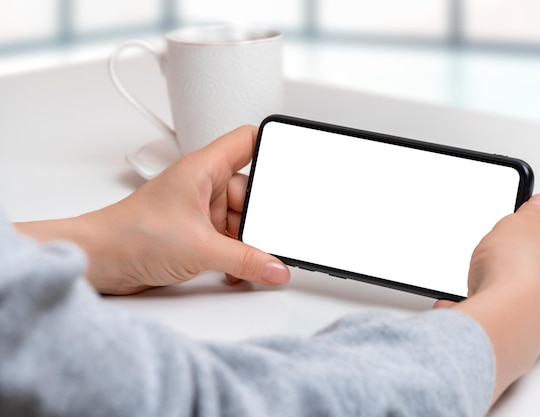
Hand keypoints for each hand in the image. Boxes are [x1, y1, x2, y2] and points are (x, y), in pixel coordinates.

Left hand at [16, 126, 289, 293]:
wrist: (100, 261)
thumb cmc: (130, 235)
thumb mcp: (200, 248)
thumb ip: (245, 260)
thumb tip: (277, 268)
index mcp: (204, 169)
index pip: (247, 142)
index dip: (272, 148)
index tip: (295, 165)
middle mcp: (204, 186)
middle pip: (252, 192)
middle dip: (260, 218)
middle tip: (268, 238)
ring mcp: (201, 211)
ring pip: (242, 221)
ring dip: (247, 243)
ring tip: (248, 260)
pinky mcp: (197, 235)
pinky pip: (229, 240)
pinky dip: (236, 255)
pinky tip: (234, 269)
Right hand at [439, 194, 539, 402]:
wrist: (504, 321)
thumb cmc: (520, 273)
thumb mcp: (520, 221)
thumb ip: (532, 210)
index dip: (533, 217)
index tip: (518, 216)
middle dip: (515, 249)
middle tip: (498, 244)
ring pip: (521, 283)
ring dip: (500, 276)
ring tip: (484, 273)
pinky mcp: (527, 328)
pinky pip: (504, 305)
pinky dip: (489, 298)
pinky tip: (477, 294)